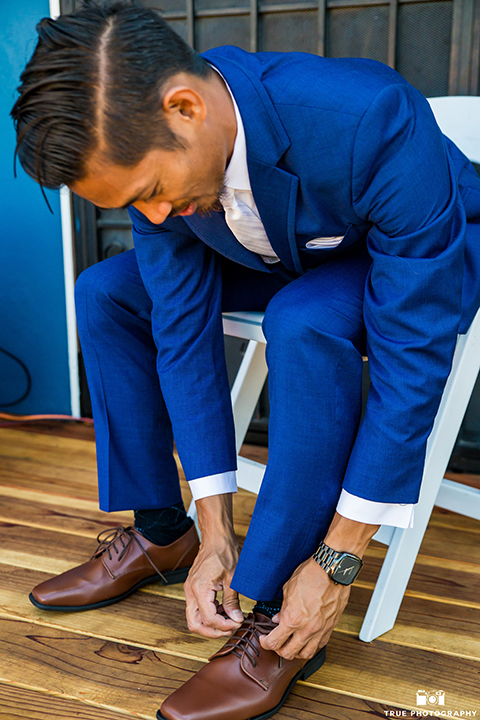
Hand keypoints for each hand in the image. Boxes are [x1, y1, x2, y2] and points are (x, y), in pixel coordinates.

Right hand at [184, 493, 243, 637]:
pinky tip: (223, 609)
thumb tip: (236, 619)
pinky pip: (197, 608)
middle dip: (212, 631)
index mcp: (199, 589)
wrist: (217, 537)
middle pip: (195, 624)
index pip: (208, 619)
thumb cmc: (225, 552)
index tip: (236, 624)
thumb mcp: (233, 579)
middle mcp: (190, 591)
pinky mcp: (194, 587)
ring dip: (210, 623)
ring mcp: (190, 589)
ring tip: (229, 619)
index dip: (223, 626)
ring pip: (194, 618)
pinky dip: (209, 613)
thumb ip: (232, 602)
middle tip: (229, 628)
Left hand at [260, 556, 349, 659]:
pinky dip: (311, 646)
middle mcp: (307, 629)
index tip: (264, 639)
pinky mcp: (330, 627)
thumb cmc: (311, 575)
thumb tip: (278, 619)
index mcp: (293, 619)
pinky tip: (306, 639)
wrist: (333, 570)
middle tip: (275, 642)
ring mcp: (320, 630)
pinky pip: (320, 645)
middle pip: (288, 653)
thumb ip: (282, 609)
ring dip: (295, 652)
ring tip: (291, 644)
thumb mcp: (288, 589)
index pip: (274, 642)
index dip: (265, 642)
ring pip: (306, 654)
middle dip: (278, 650)